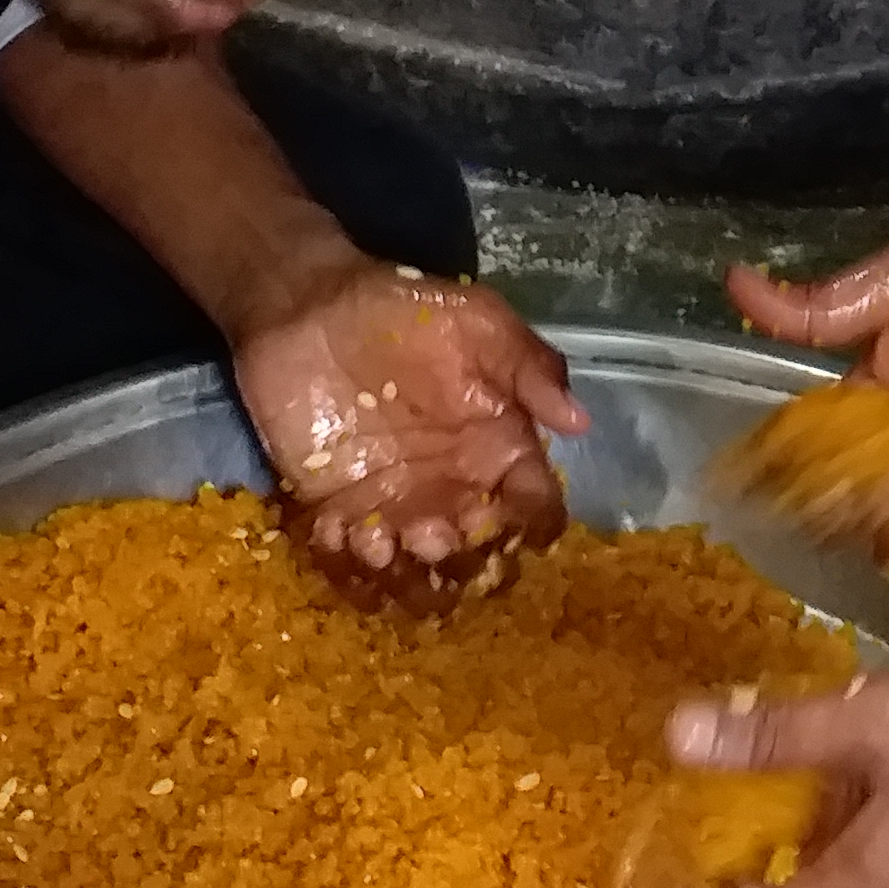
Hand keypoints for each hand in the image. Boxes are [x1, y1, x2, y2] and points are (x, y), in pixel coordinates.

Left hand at [228, 260, 585, 601]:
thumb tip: (580, 422)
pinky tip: (334, 530)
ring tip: (377, 540)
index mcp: (499, 450)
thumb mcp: (480, 322)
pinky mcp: (338, 516)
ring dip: (407, 580)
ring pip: (418, 578)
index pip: (536, 508)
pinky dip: (348, 570)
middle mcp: (455, 491)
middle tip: (428, 532)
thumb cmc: (402, 310)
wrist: (308, 307)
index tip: (504, 516)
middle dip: (462, 562)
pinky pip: (351, 568)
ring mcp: (397, 509)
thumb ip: (530, 368)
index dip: (529, 525)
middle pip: (480, 559)